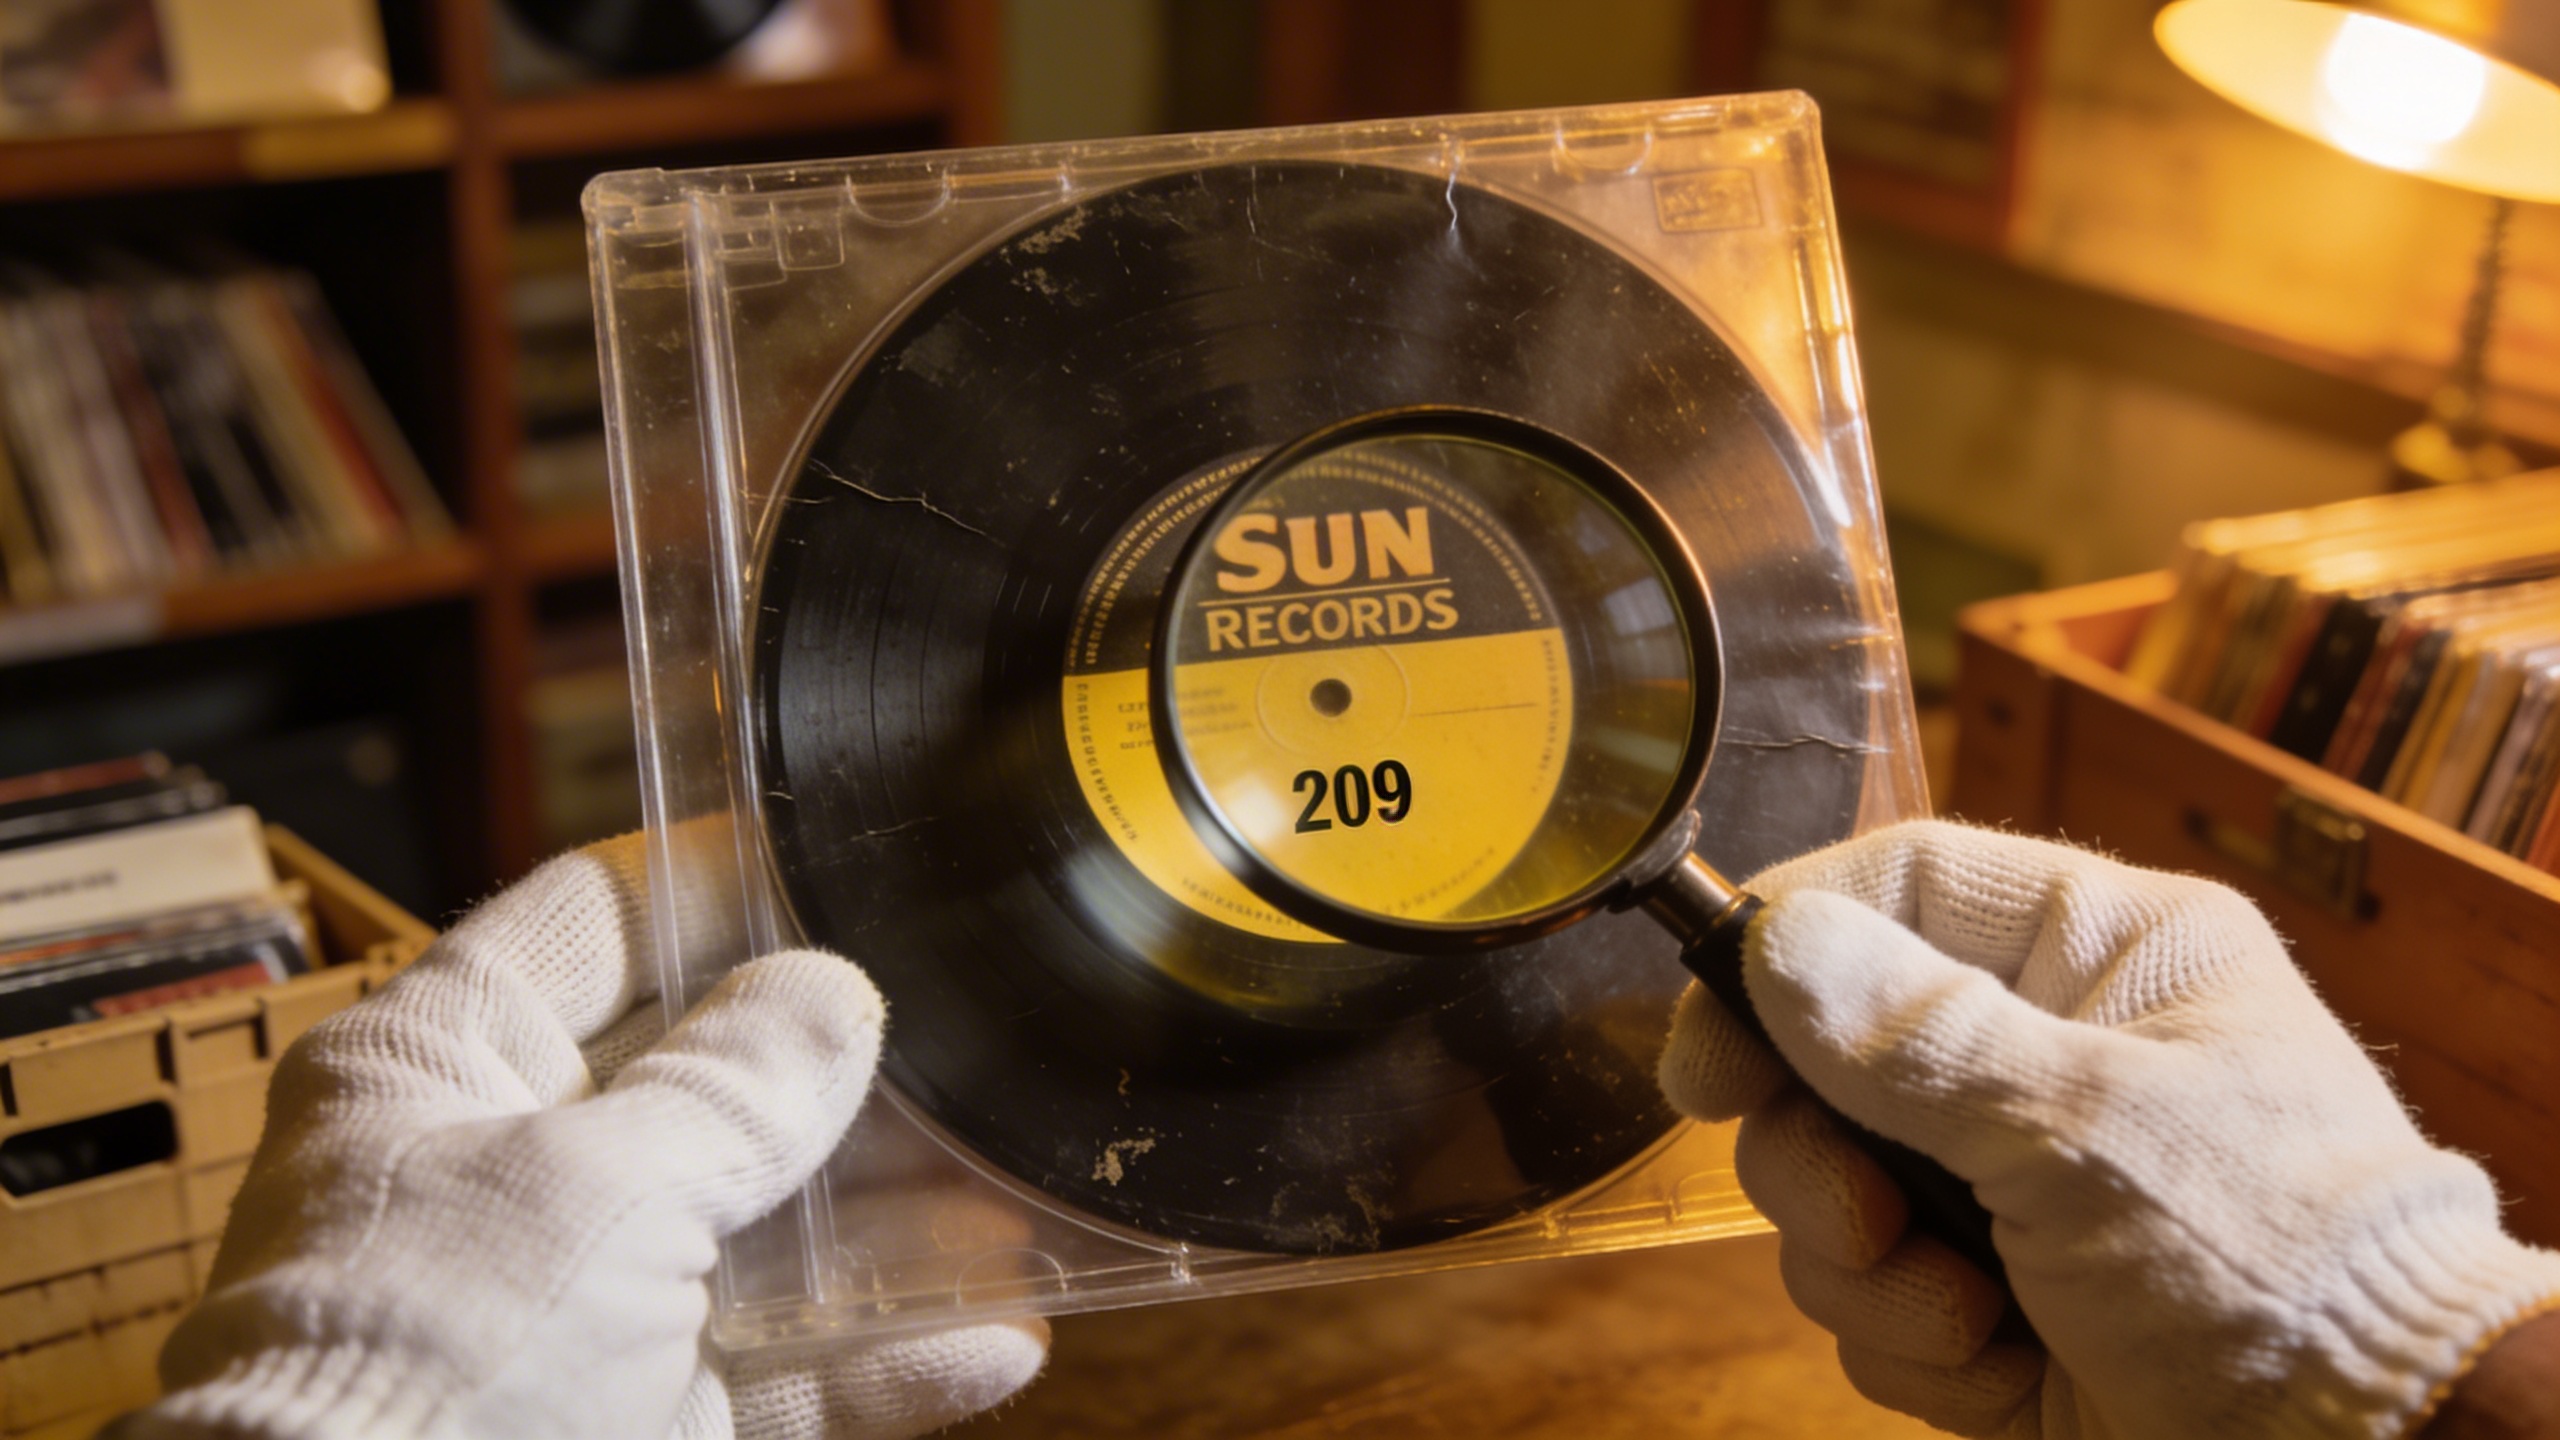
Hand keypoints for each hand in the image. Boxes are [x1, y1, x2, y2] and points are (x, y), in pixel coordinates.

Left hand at [113, 834, 1046, 1439]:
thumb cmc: (423, 1366)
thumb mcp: (596, 1191)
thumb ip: (733, 1088)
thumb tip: (830, 993)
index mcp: (440, 1067)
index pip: (595, 922)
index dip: (720, 879)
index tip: (847, 855)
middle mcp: (508, 1175)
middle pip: (710, 1078)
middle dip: (845, 1068)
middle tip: (974, 1028)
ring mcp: (580, 1307)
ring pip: (767, 1230)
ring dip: (898, 1220)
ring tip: (1021, 1185)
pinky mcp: (643, 1420)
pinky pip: (791, 1371)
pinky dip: (890, 1359)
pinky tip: (997, 1336)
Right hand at [1659, 820, 2559, 1438]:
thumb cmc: (2278, 1264)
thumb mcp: (2081, 1129)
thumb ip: (1909, 1033)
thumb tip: (1771, 939)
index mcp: (2099, 956)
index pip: (1897, 889)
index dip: (1780, 951)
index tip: (1706, 1054)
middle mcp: (2046, 1053)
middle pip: (1827, 1056)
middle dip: (1822, 1161)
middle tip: (1863, 1218)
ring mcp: (2018, 1179)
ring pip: (1835, 1190)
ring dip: (1872, 1273)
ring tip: (1968, 1314)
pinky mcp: (2000, 1292)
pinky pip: (1875, 1297)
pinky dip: (1918, 1348)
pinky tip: (2002, 1368)